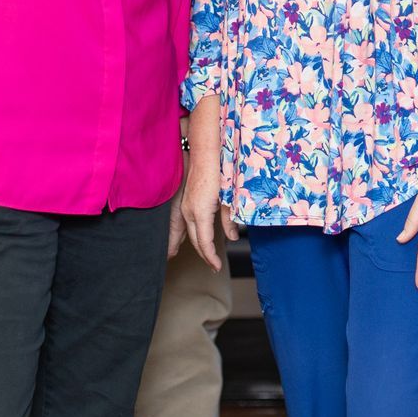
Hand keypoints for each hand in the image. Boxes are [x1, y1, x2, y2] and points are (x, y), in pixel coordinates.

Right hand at [180, 138, 236, 270]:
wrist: (205, 150)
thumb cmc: (219, 170)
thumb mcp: (229, 197)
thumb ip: (230, 219)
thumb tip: (233, 237)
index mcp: (200, 212)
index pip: (204, 242)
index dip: (211, 257)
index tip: (216, 266)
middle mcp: (189, 211)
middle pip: (195, 241)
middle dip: (204, 255)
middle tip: (213, 265)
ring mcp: (185, 206)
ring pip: (189, 232)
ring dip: (196, 246)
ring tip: (206, 257)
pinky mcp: (186, 201)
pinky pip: (186, 223)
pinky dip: (191, 235)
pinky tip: (194, 238)